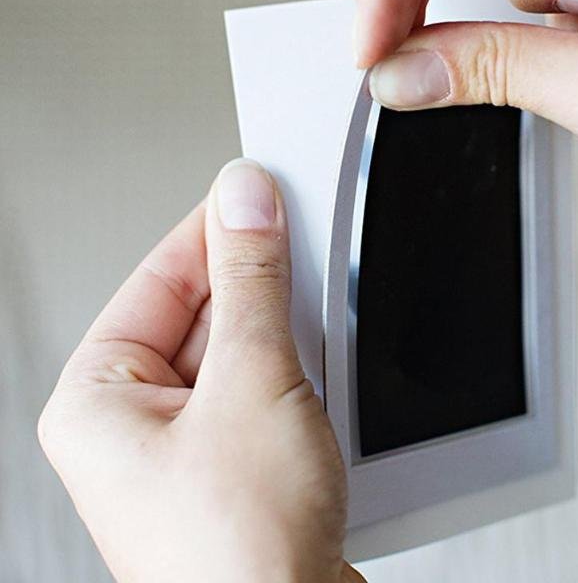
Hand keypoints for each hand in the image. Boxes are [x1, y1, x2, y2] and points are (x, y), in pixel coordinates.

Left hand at [39, 159, 364, 582]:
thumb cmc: (242, 552)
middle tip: (298, 245)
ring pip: (237, 346)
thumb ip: (251, 282)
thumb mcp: (252, 383)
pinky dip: (294, 365)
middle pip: (200, 308)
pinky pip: (259, 384)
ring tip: (311, 324)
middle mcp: (134, 422)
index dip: (214, 227)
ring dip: (279, 326)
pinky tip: (318, 368)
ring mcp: (186, 444)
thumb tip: (244, 200)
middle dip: (255, 281)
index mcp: (99, 399)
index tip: (258, 190)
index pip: (160, 275)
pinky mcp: (233, 461)